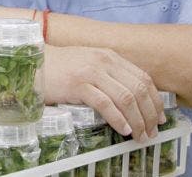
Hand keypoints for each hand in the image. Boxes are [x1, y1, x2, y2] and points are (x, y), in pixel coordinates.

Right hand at [45, 45, 164, 142]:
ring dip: (137, 120)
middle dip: (149, 114)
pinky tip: (124, 129)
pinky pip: (105, 104)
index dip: (155, 100)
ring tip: (140, 136)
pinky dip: (118, 119)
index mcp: (110, 56)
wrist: (32, 64)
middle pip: (138, 90)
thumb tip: (131, 98)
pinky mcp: (78, 85)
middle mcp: (104, 61)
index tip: (160, 117)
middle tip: (152, 132)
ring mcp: (91, 72)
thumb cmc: (60, 68)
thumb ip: (109, 74)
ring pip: (126, 98)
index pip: (143, 78)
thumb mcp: (89, 64)